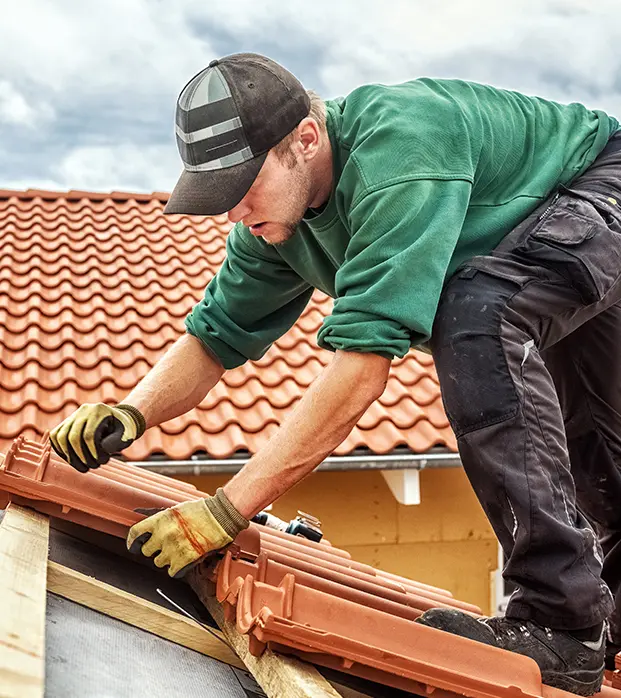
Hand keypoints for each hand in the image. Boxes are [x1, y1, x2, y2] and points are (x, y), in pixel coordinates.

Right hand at [49, 403, 145, 472]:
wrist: (117, 420)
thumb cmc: (123, 429)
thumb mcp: (127, 434)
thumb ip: (116, 442)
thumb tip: (102, 449)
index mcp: (99, 410)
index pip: (89, 435)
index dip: (93, 452)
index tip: (102, 461)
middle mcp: (83, 410)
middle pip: (72, 437)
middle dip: (81, 456)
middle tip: (93, 466)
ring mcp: (72, 416)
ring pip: (60, 437)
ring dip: (70, 456)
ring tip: (83, 467)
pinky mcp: (65, 423)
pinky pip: (55, 437)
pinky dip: (61, 451)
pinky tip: (73, 461)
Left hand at [126, 488, 248, 577]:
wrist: (220, 516)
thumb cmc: (201, 511)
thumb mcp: (176, 510)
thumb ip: (162, 520)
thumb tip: (150, 529)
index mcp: (160, 520)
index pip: (135, 534)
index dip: (133, 542)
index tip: (134, 546)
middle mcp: (163, 534)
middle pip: (147, 551)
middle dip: (155, 550)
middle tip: (166, 546)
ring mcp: (173, 548)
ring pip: (159, 562)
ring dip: (167, 559)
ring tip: (179, 551)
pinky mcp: (184, 559)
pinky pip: (172, 572)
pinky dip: (177, 569)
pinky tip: (184, 560)